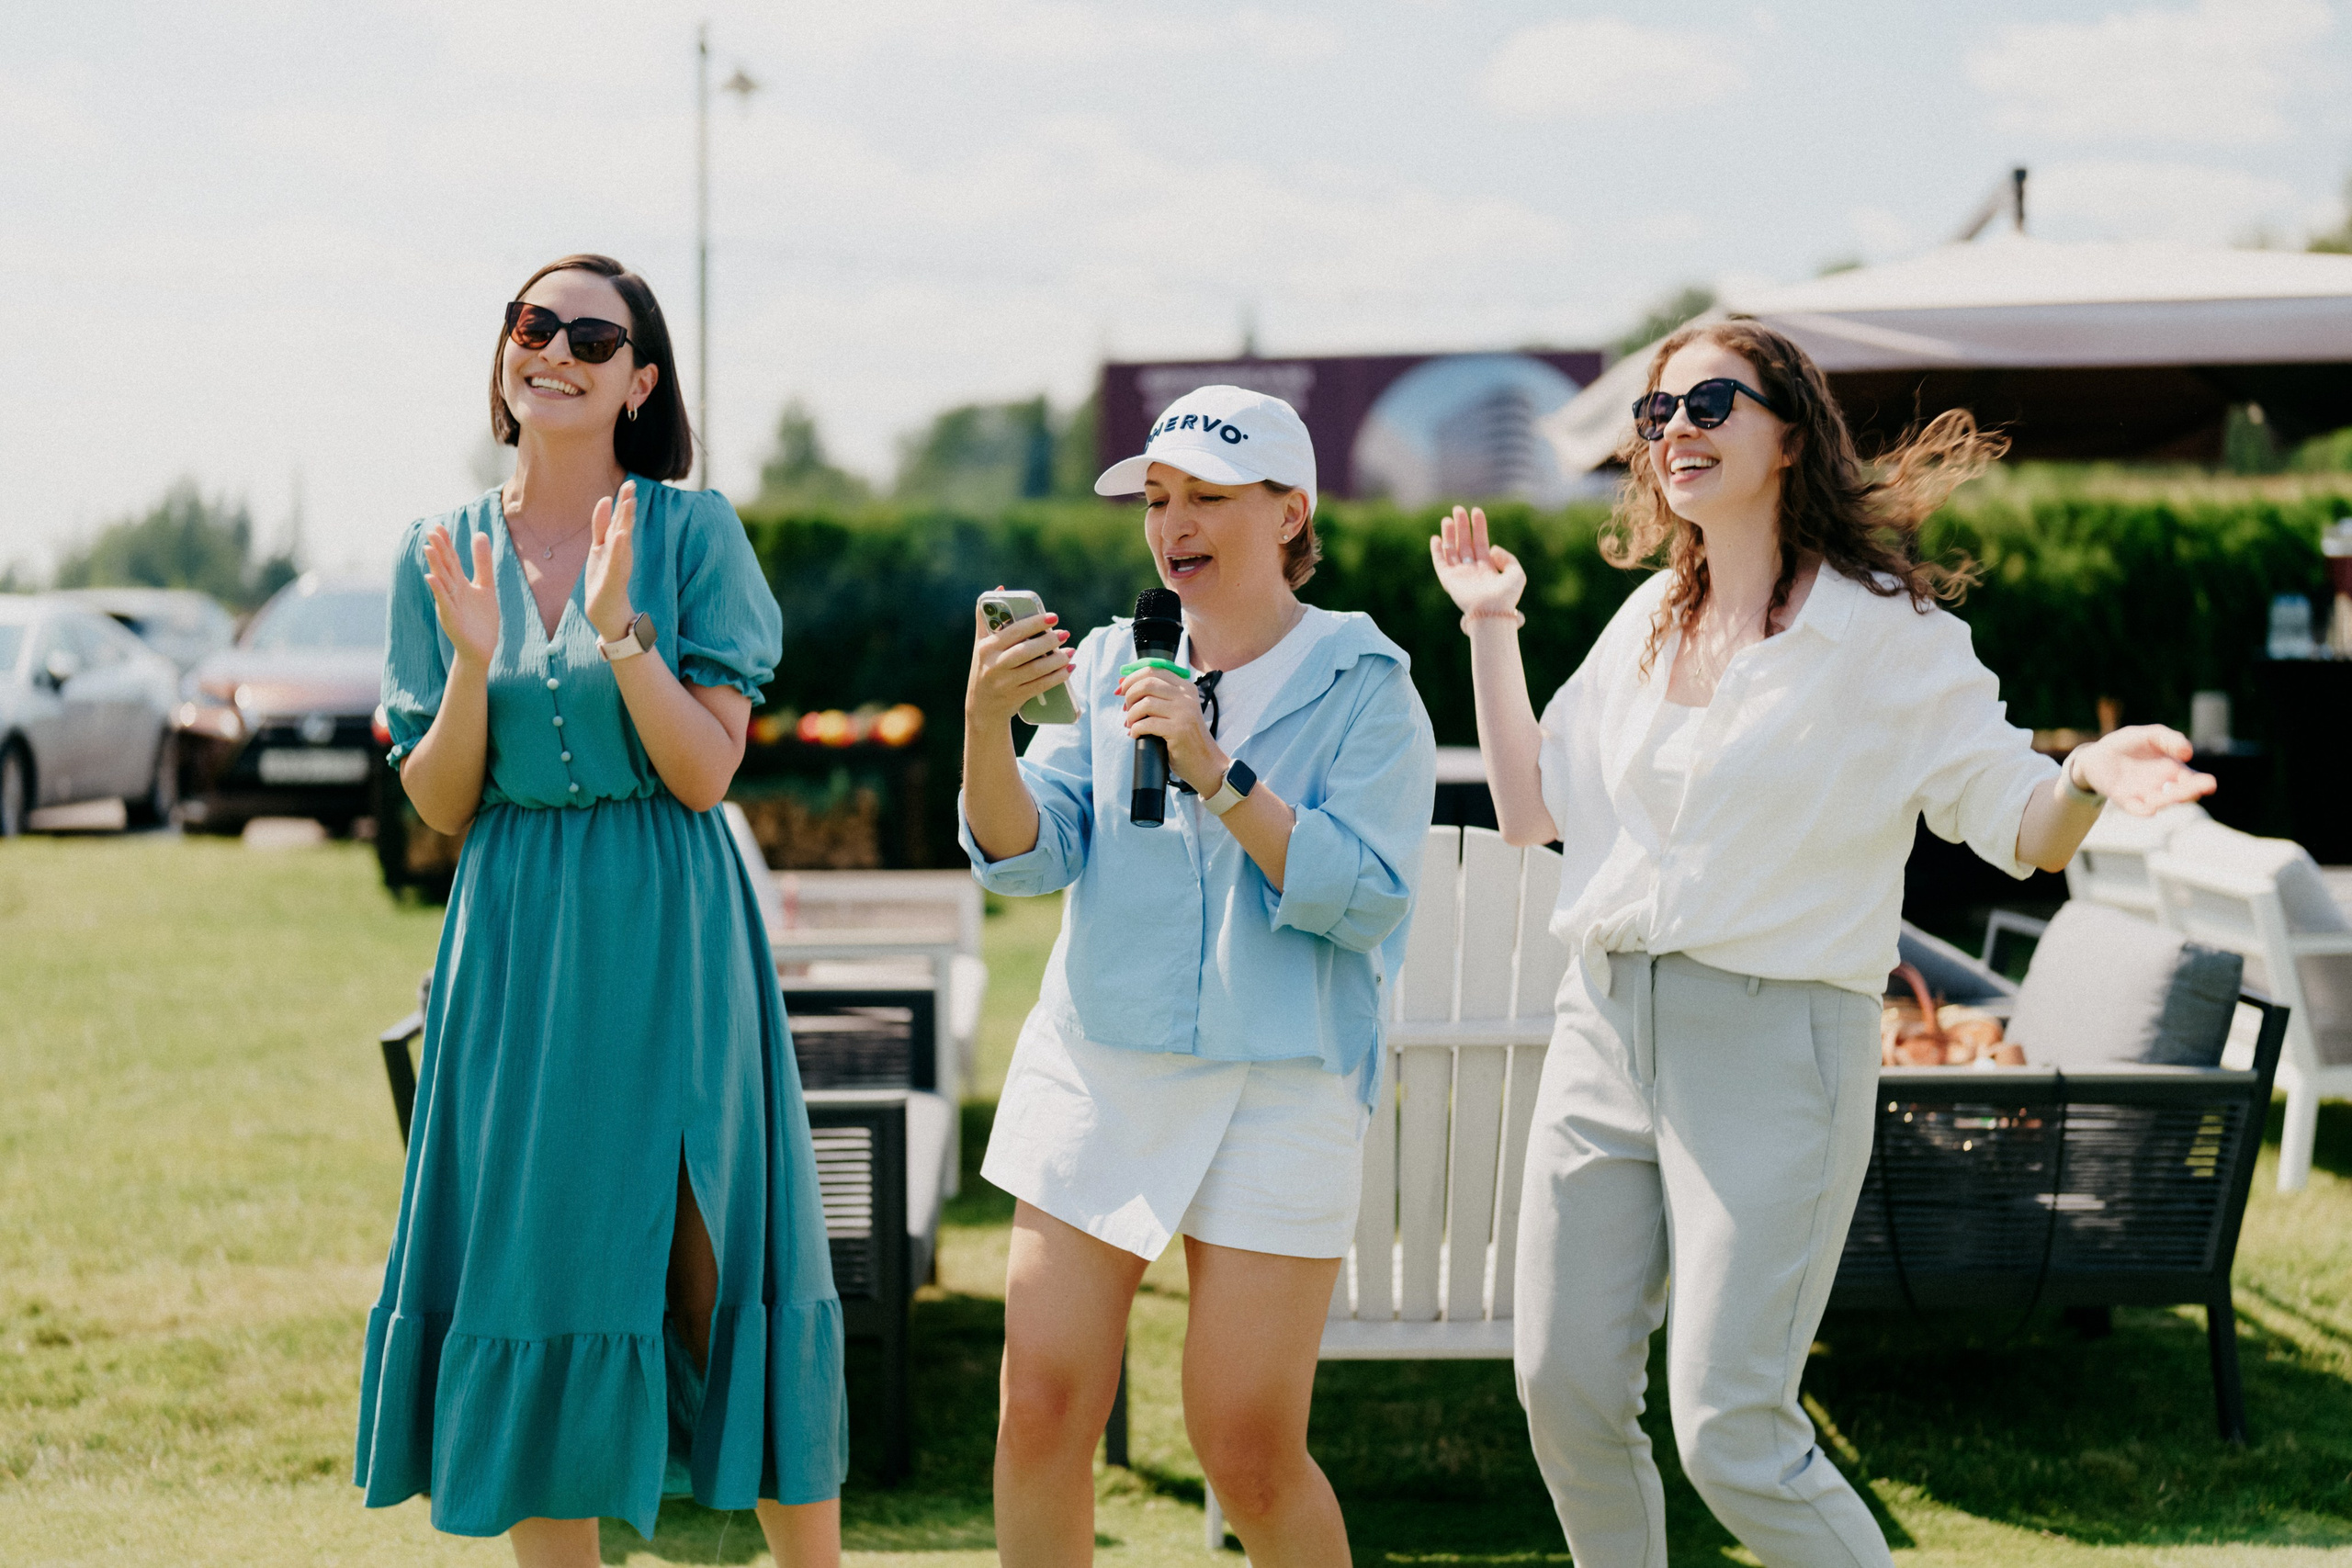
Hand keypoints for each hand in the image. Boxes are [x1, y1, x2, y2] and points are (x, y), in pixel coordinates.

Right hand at [422, 524, 499, 668]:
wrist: (481, 649)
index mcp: (460, 583)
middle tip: (431, 531)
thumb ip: (483, 563)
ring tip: (428, 548)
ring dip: (435, 566)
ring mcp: (450, 605)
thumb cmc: (481, 618)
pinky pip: (444, 603)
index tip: (439, 526)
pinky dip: (438, 590)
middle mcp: (452, 592)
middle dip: (439, 550)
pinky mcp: (451, 619)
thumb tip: (480, 533)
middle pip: (445, 567)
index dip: (446, 544)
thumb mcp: (486, 586)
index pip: (452, 560)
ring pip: (442, 582)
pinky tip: (431, 578)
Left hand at [583, 480, 637, 641]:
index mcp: (616, 544)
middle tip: (632, 486)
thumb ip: (601, 525)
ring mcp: (618, 565)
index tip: (630, 483)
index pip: (621, 519)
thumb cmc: (604, 580)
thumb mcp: (599, 548)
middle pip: (624, 525)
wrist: (606, 612)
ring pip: (623, 540)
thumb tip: (604, 499)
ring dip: (626, 522)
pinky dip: (620, 548)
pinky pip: (617, 561)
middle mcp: (620, 553)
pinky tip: (622, 535)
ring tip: (629, 504)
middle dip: (627, 507)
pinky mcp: (614, 579)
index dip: (624, 502)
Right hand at [966, 600, 1072, 729]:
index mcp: (986, 648)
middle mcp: (994, 665)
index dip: (1034, 623)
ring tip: (1070, 651)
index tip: (1053, 617)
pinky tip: (1069, 668)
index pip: (1013, 632)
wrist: (981, 707)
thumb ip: (989, 618)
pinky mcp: (1016, 697)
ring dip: (1056, 660)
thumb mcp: (982, 644)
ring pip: (1035, 670)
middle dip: (1048, 642)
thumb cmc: (985, 667)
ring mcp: (1005, 683)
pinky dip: (1057, 677)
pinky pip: (1040, 686)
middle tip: (1065, 633)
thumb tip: (1000, 587)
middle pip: (1025, 651)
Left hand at [1118, 666, 1223, 793]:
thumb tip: (1122, 684)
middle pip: (1147, 683)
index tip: (1121, 690)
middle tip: (1126, 710)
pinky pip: (1146, 724)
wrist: (1205, 763)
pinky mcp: (1178, 730)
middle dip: (1129, 695)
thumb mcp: (1175, 710)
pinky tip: (1136, 734)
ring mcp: (1184, 713)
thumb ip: (1156, 696)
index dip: (1132, 678)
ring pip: (1145, 703)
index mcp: (1185, 688)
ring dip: (1132, 715)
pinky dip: (1135, 729)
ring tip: (1131, 724)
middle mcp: (1186, 696)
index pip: (1153, 670)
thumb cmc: (1185, 738)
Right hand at [1429, 506, 1527, 616]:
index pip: (1480, 543)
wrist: (1492, 611)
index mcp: (1487, 569)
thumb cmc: (1506, 596)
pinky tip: (1436, 538)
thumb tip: (1492, 549)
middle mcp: (1472, 571)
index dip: (1478, 527)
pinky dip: (1437, 551)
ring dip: (1449, 535)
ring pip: (1452, 550)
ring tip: (1448, 518)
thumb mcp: (1516, 573)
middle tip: (1458, 509)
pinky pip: (1440, 563)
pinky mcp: (1449, 581)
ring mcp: (1460, 576)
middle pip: (1465, 544)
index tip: (1476, 511)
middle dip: (1462, 526)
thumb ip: (1508, 559)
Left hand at [2074, 726, 2216, 815]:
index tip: (2208, 783)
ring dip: (2166, 800)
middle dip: (2187, 793)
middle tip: (2195, 790)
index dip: (2201, 784)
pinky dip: (2143, 811)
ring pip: (2160, 803)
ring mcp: (2144, 794)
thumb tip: (2188, 753)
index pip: (2192, 781)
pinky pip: (2136, 809)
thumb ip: (2170, 739)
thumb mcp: (2151, 735)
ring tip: (2171, 796)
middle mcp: (2162, 786)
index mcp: (2173, 771)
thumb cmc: (2129, 743)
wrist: (2098, 754)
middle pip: (2180, 794)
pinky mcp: (2124, 799)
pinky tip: (2149, 809)